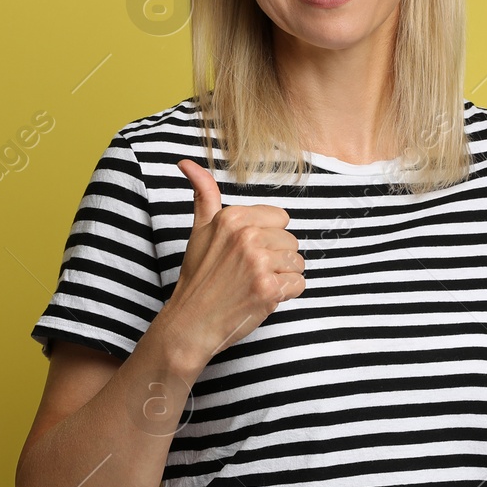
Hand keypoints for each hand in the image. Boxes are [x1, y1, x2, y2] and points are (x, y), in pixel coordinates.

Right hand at [161, 159, 305, 369]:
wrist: (191, 323)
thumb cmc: (198, 278)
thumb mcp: (199, 230)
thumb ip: (203, 195)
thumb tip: (187, 163)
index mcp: (232, 217)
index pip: (281, 219)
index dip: (268, 239)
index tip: (245, 253)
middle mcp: (246, 236)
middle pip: (291, 241)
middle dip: (276, 259)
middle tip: (247, 274)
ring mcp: (258, 263)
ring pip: (298, 263)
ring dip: (282, 277)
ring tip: (254, 285)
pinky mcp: (269, 289)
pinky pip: (299, 284)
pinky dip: (285, 295)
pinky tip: (261, 298)